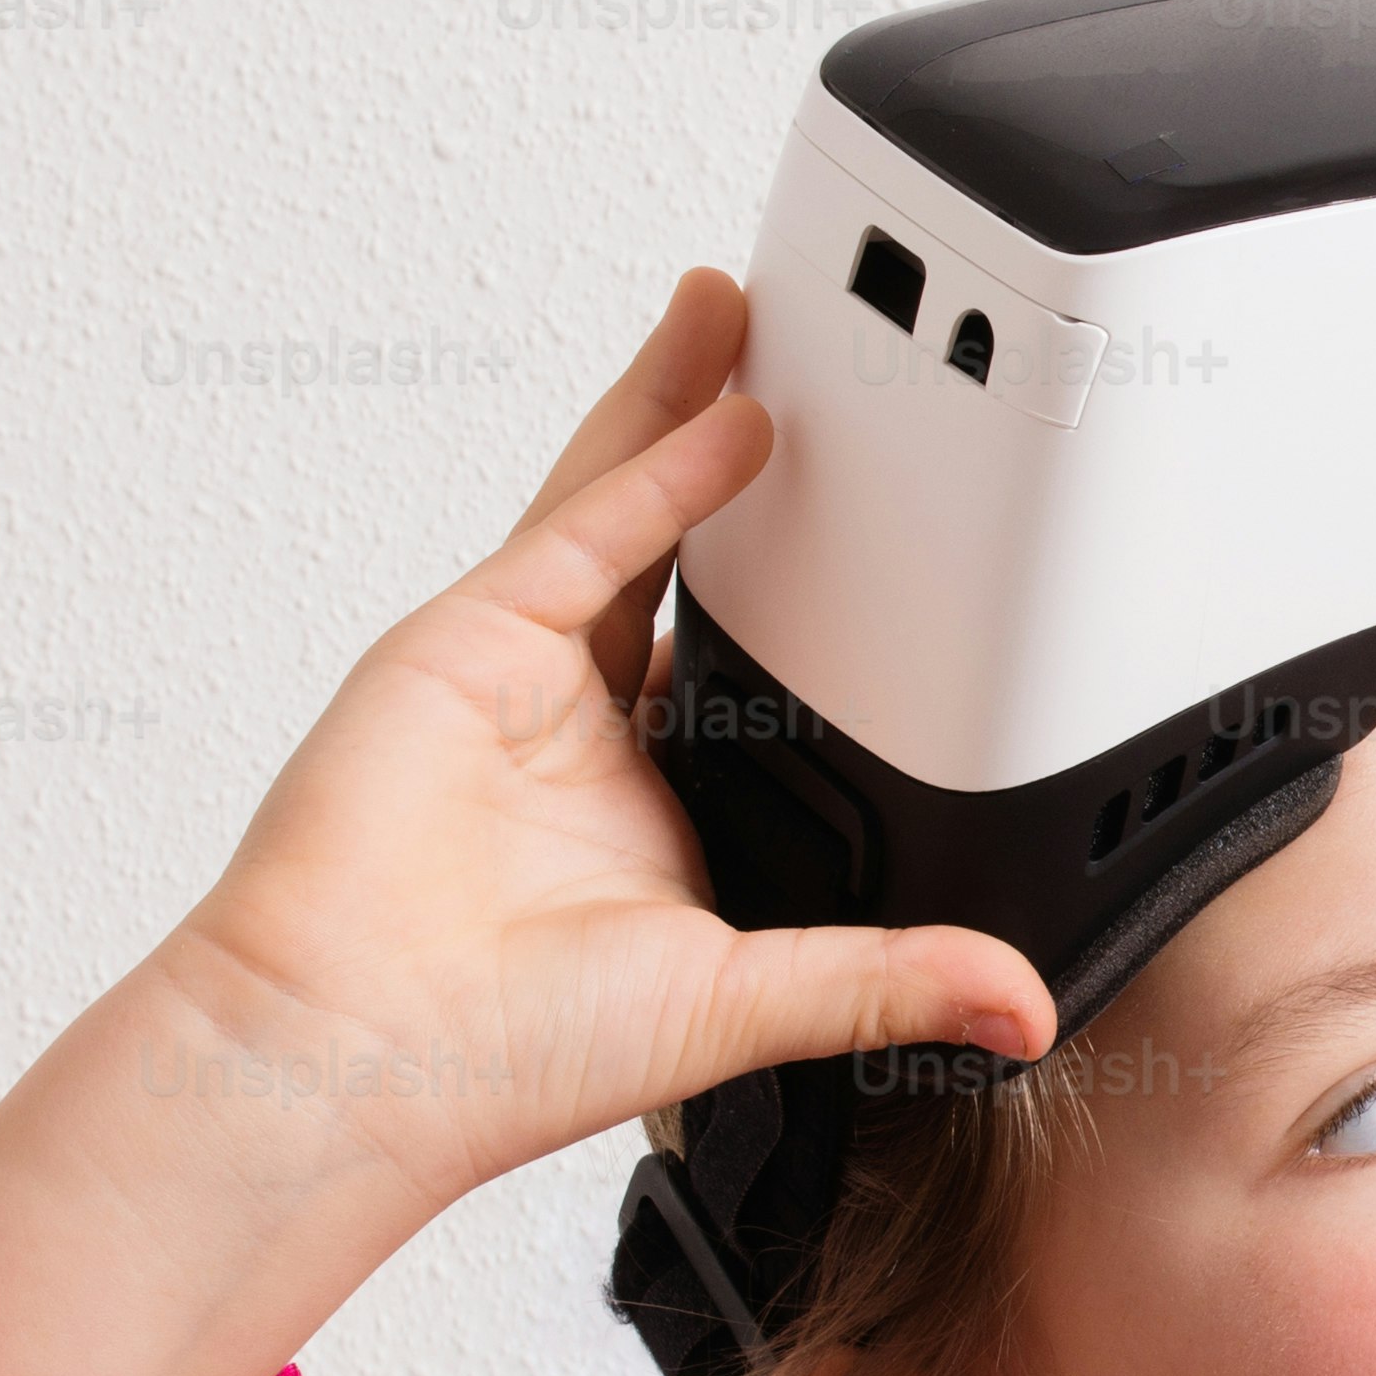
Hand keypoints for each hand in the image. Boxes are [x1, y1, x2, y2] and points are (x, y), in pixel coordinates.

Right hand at [159, 267, 1058, 1232]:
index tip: (885, 543)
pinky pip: (588, 532)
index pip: (753, 675)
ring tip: (751, 321)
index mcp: (658, 811)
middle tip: (818, 376)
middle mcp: (590, 734)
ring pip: (625, 512)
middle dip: (739, 463)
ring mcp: (523, 677)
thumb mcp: (749, 1005)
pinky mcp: (470, 642)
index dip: (811, 605)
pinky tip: (732, 415)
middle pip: (682, 561)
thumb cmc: (498, 1053)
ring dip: (686, 411)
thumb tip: (1021, 1007)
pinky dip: (660, 469)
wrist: (353, 1052)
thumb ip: (888, 981)